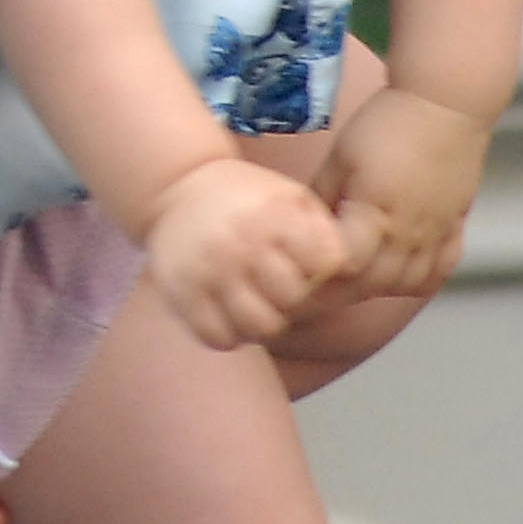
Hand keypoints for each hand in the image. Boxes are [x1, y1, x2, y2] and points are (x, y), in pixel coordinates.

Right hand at [145, 157, 347, 349]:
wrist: (177, 185)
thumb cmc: (245, 197)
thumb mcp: (290, 195)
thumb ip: (324, 230)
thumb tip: (345, 271)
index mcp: (271, 215)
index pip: (323, 264)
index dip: (320, 269)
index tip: (305, 263)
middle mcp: (240, 243)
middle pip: (291, 300)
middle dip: (291, 297)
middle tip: (277, 288)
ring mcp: (208, 271)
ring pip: (257, 327)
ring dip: (262, 322)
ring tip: (255, 303)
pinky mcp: (182, 293)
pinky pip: (219, 338)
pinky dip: (229, 333)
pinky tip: (229, 311)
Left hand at [314, 85, 486, 298]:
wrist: (443, 103)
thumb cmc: (385, 123)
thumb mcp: (340, 157)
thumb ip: (320, 198)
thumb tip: (298, 227)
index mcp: (376, 214)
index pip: (345, 267)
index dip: (319, 275)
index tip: (299, 272)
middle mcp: (408, 234)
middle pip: (373, 285)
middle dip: (340, 290)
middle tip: (316, 283)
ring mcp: (436, 235)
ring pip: (406, 285)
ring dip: (377, 288)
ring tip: (353, 278)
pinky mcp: (454, 228)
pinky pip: (438, 273)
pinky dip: (417, 280)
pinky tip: (398, 273)